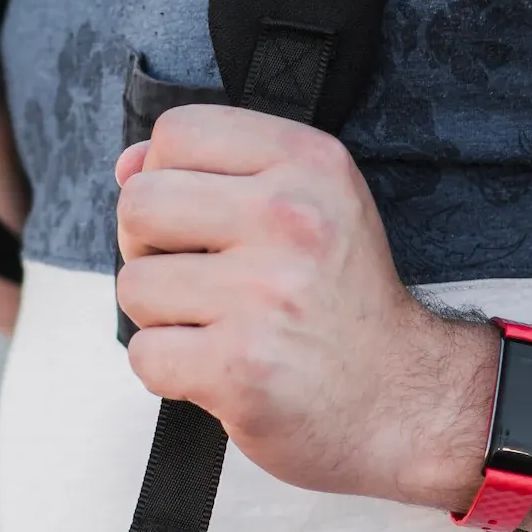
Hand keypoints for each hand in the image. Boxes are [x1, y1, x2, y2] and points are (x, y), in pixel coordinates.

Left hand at [114, 107, 492, 505]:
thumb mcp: (311, 203)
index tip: (200, 218)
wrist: (405, 401)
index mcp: (309, 162)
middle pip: (140, 204)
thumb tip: (126, 164)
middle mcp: (290, 218)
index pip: (178, 131)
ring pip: (134, 284)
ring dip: (160, 316)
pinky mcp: (241, 368)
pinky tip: (216, 368)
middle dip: (147, 246)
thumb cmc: (342, 301)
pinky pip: (145, 354)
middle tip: (195, 277)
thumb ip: (219, 169)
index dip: (166, 175)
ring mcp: (264, 295)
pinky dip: (168, 370)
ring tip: (216, 326)